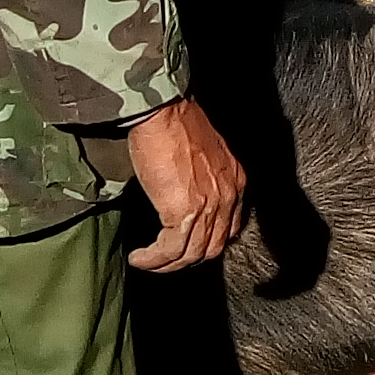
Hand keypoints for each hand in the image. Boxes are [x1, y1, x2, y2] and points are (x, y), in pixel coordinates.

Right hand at [125, 95, 245, 273]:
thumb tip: (185, 190)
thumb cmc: (174, 119)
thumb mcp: (201, 150)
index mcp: (234, 179)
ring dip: (167, 264)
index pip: (230, 225)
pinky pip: (171, 249)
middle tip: (166, 259)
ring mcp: (209, 206)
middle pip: (212, 246)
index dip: (208, 241)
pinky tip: (141, 258)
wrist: (163, 110)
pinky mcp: (185, 212)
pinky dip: (154, 259)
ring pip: (192, 253)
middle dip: (188, 258)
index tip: (190, 244)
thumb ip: (201, 174)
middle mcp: (228, 195)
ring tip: (148, 262)